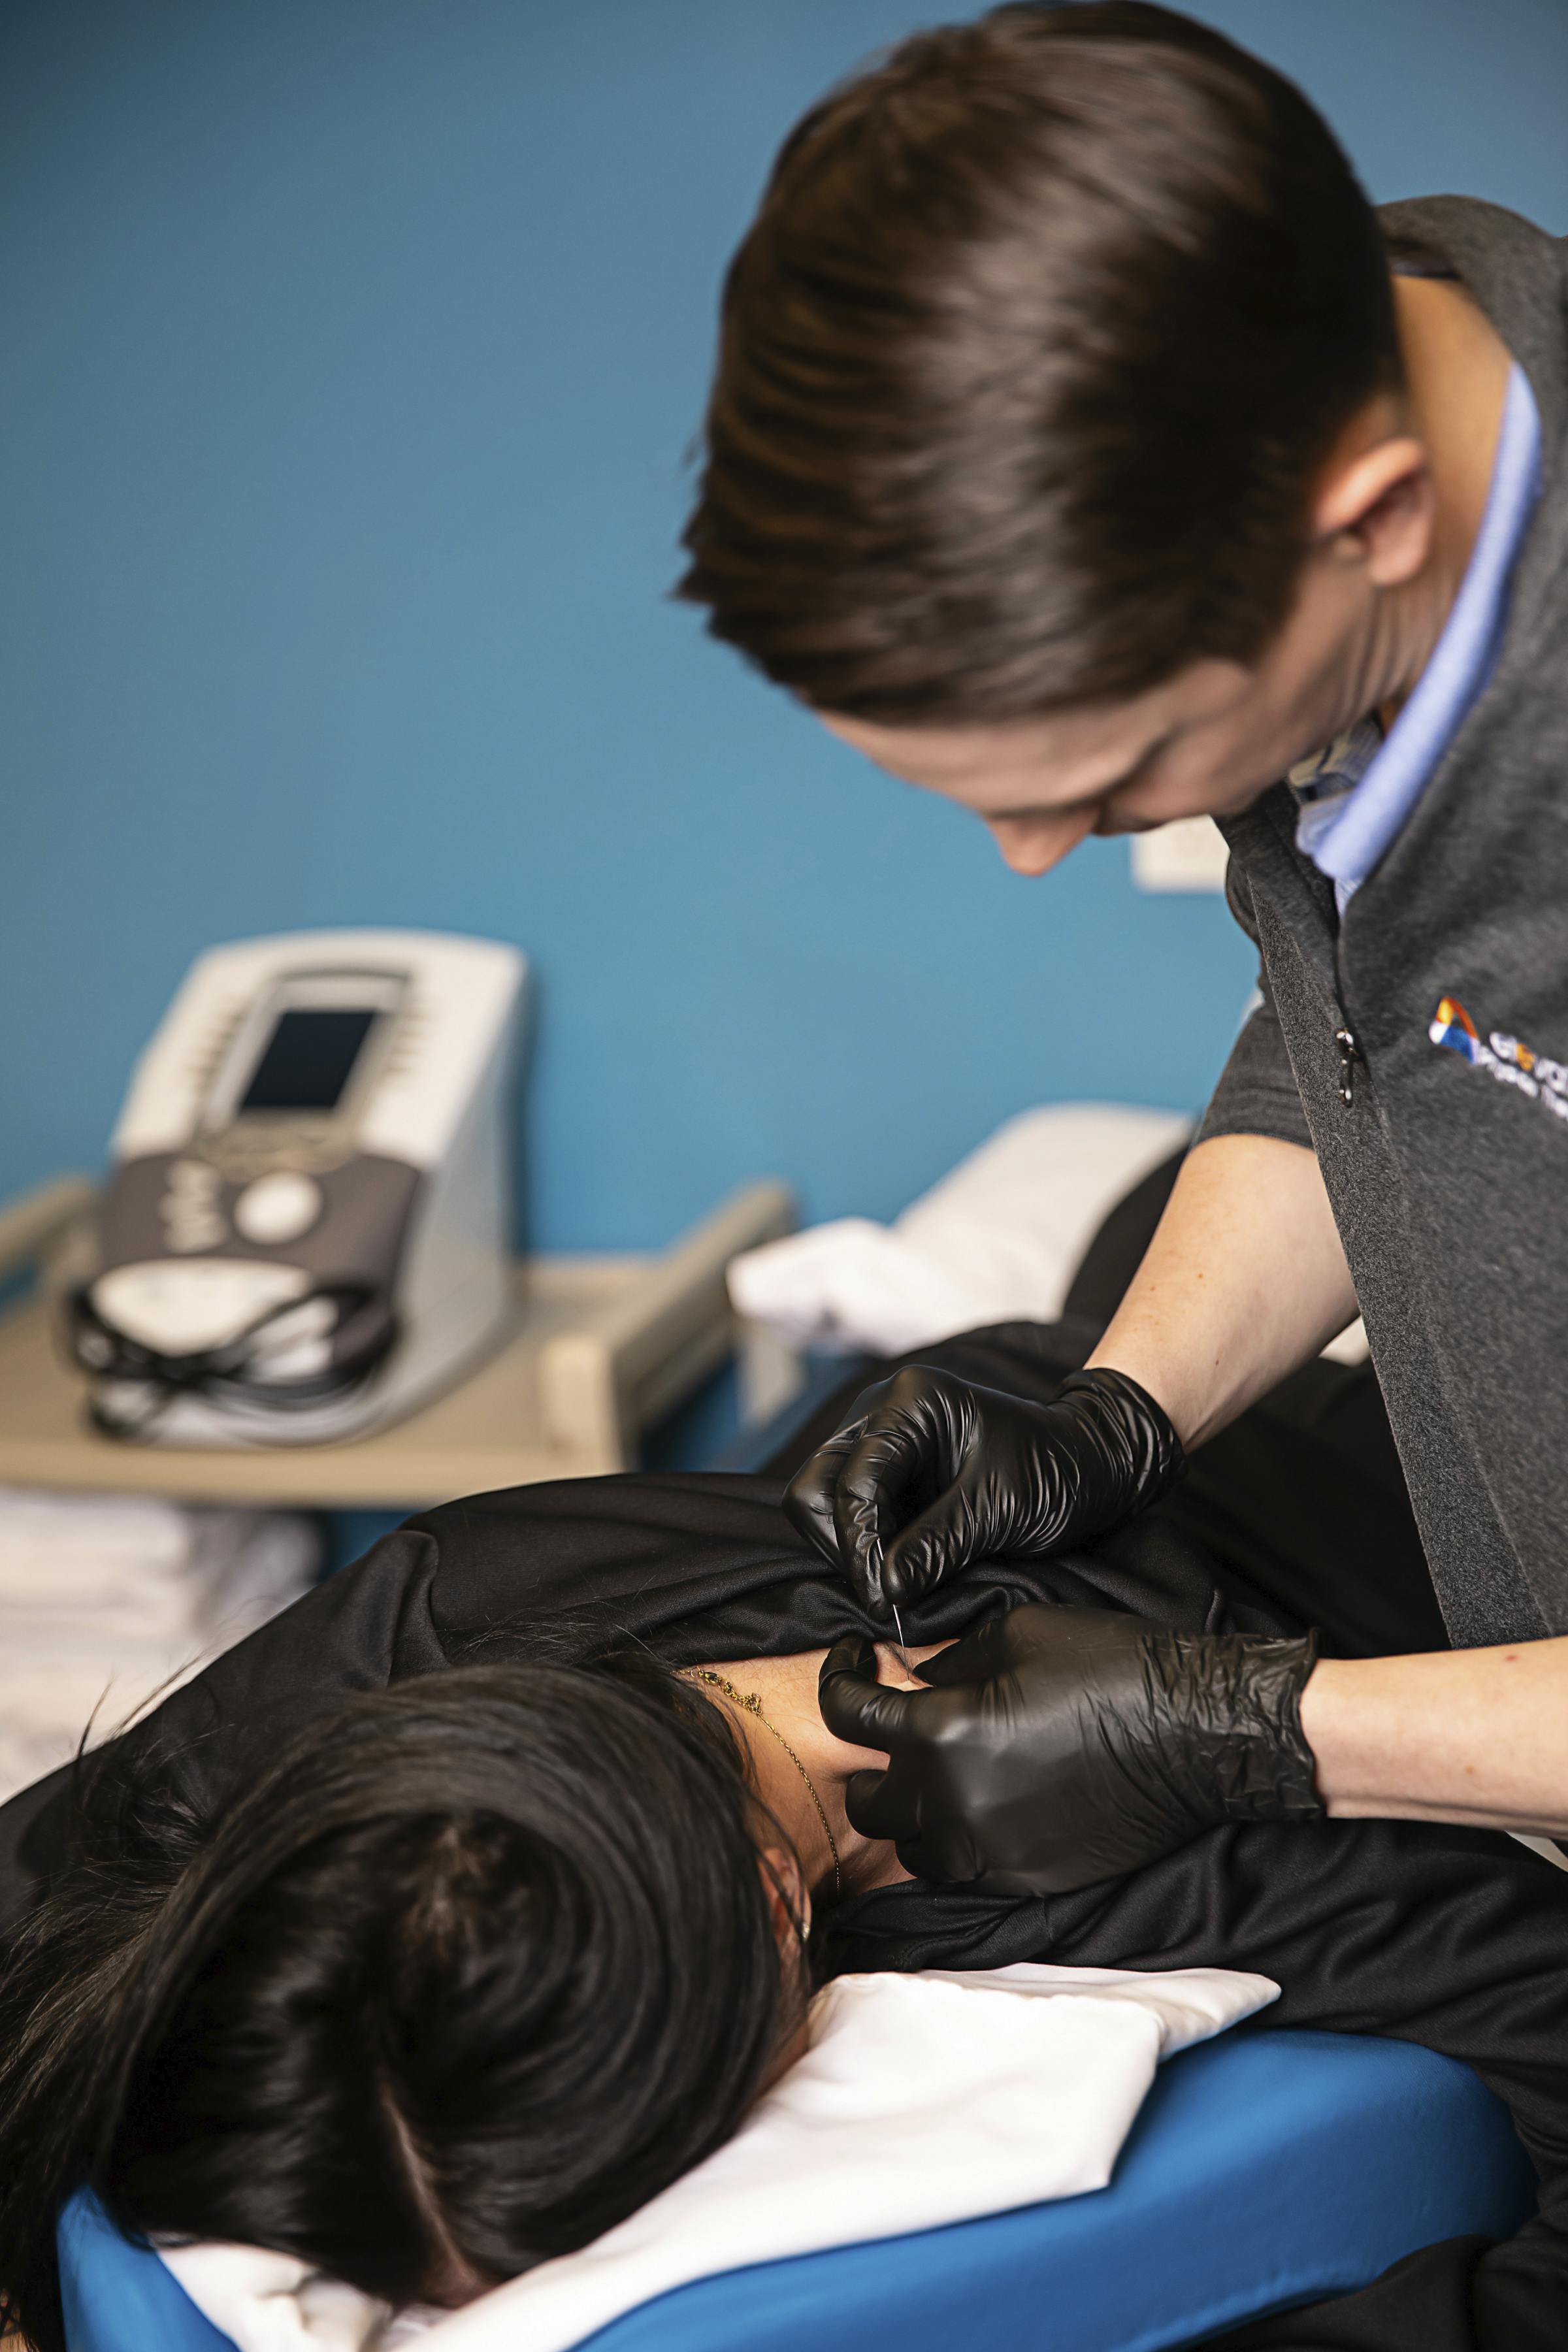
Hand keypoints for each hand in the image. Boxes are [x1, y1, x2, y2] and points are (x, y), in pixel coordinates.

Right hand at [784, 1365, 1182, 1615]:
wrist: (1089, 1462)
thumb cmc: (1055, 1471)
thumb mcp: (1000, 1510)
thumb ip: (938, 1545)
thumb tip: (886, 1590)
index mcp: (910, 1402)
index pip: (853, 1482)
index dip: (861, 1548)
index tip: (884, 1601)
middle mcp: (879, 1411)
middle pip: (817, 1486)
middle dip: (845, 1546)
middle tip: (886, 1596)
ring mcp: (877, 1439)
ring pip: (822, 1502)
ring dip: (852, 1550)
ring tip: (898, 1586)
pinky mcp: (885, 1471)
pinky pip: (848, 1512)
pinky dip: (867, 1546)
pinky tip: (901, 1571)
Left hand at [819, 1605, 1322, 1893]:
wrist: (1193, 1733)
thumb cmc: (1110, 1667)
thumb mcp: (1016, 1633)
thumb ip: (948, 1662)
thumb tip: (914, 1680)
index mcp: (942, 1734)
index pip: (848, 1716)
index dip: (837, 1677)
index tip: (850, 1658)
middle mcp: (953, 1803)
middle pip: (866, 1799)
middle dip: (868, 1759)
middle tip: (893, 1728)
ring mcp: (990, 1851)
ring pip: (909, 1847)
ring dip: (910, 1810)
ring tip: (936, 1773)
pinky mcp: (1026, 1878)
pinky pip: (963, 1871)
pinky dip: (957, 1841)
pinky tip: (983, 1804)